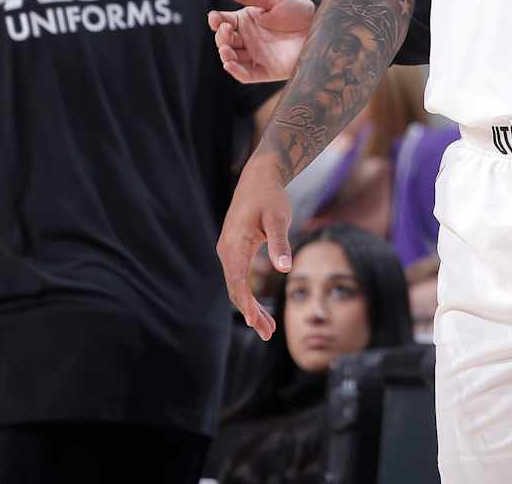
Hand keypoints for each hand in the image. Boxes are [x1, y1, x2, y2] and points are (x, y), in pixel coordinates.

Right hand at [208, 0, 316, 82]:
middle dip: (221, 37)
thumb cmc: (299, 11)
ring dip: (225, 54)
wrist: (322, 28)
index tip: (214, 17)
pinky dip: (236, 71)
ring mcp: (256, 55)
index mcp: (247, 21)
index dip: (216, 20)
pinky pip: (246, 75)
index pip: (223, 22)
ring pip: (232, 58)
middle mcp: (248, 39)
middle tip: (225, 29)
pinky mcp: (266, 70)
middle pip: (225, 40)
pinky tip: (229, 64)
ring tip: (226, 49)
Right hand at [217, 155, 293, 340]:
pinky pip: (239, 278)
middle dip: (250, 313)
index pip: (237, 282)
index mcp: (234, 245)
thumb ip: (280, 244)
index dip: (246, 304)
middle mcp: (226, 250)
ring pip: (236, 286)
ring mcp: (228, 251)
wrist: (259, 177)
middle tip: (268, 333)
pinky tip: (260, 307)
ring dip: (250, 307)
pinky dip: (248, 294)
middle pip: (235, 290)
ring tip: (268, 328)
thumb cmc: (270, 196)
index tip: (255, 322)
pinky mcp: (234, 250)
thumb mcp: (279, 218)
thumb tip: (285, 269)